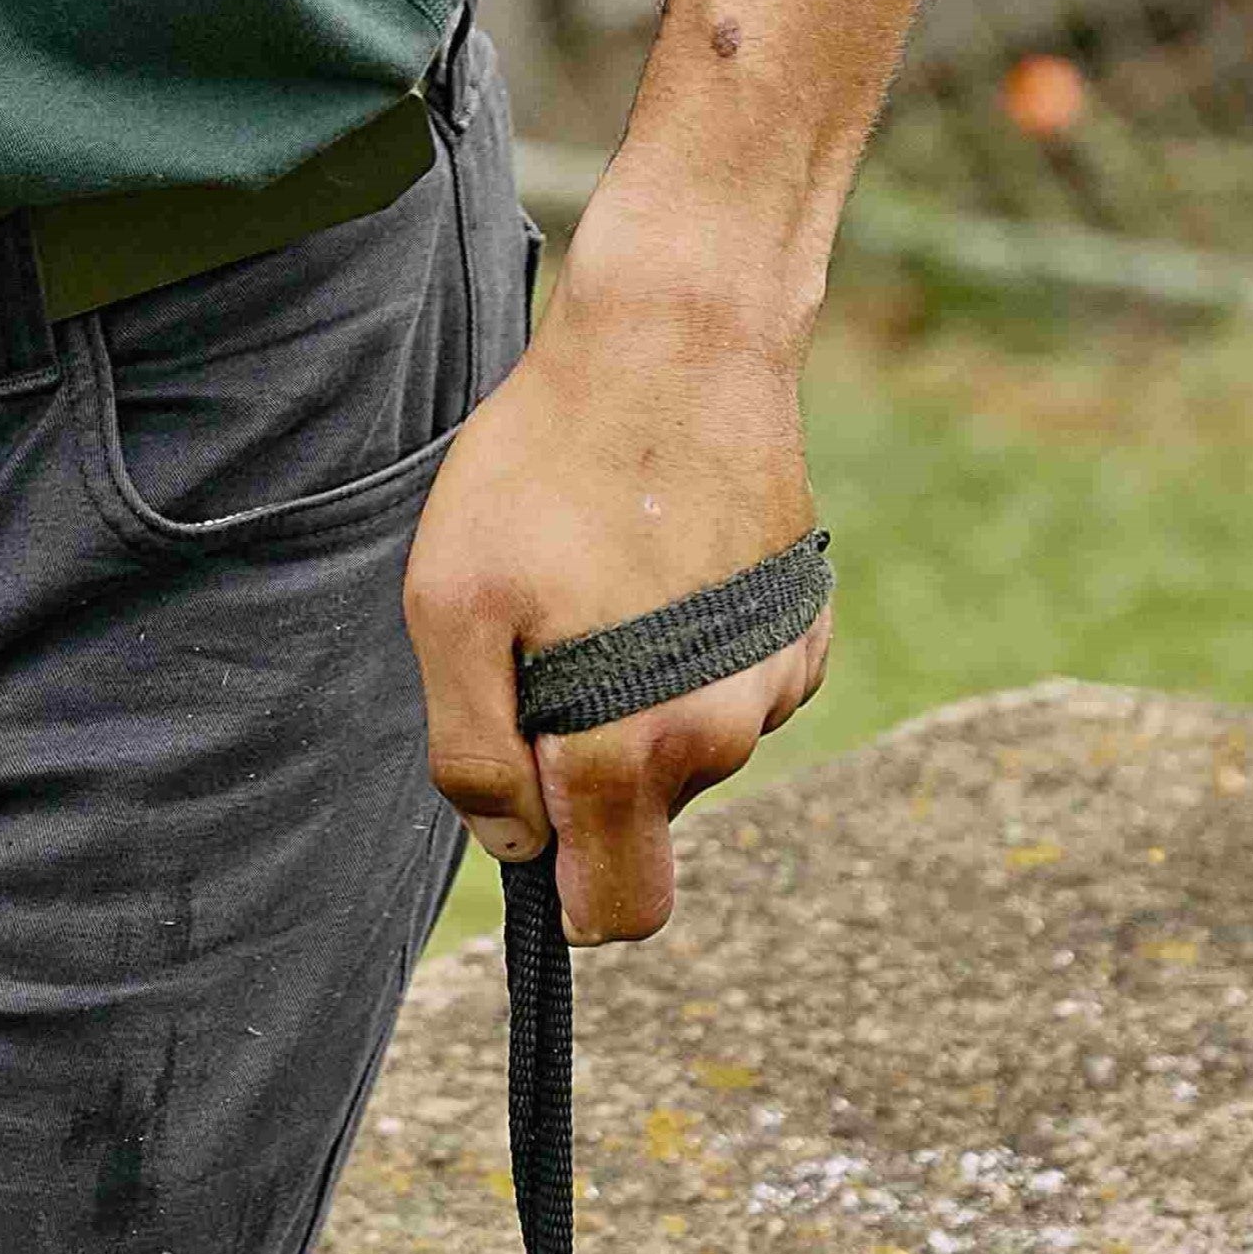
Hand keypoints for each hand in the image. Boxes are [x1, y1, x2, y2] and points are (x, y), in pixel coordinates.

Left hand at [402, 241, 831, 943]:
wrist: (673, 344)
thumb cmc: (543, 468)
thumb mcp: (452, 604)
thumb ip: (473, 751)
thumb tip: (515, 848)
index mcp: (640, 749)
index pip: (620, 909)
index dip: (566, 889)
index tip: (528, 814)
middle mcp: (726, 734)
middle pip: (642, 818)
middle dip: (585, 770)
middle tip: (541, 648)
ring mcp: (777, 679)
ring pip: (686, 744)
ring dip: (635, 696)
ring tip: (593, 580)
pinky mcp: (800, 626)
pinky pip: (729, 683)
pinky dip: (687, 649)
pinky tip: (652, 559)